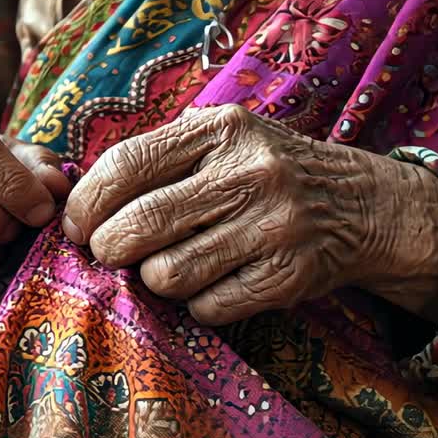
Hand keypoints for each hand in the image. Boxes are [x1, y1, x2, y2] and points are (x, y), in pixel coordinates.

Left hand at [62, 105, 437, 324]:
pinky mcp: (288, 276)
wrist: (362, 206)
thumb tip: (77, 198)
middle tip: (110, 253)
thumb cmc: (268, 172)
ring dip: (153, 279)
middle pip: (138, 225)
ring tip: (168, 266)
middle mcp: (248, 173)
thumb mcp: (223, 139)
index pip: (126, 165)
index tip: (75, 225)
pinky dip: (197, 303)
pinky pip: (207, 306)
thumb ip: (159, 157)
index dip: (86, 203)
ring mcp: (272, 227)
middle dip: (108, 248)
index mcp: (221, 130)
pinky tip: (211, 284)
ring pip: (167, 274)